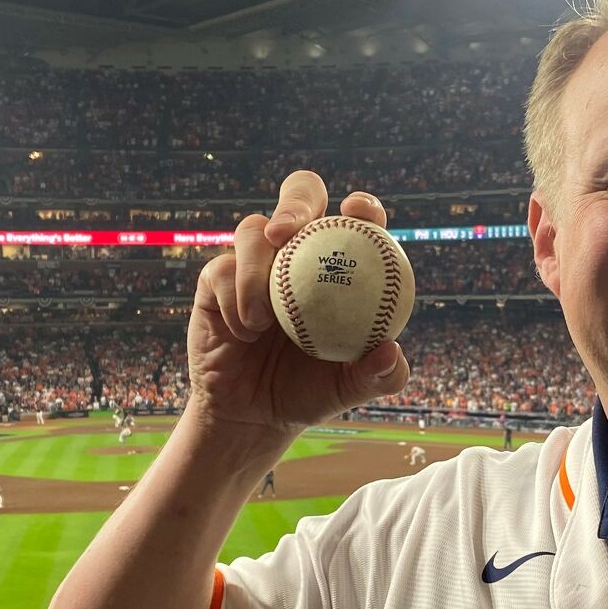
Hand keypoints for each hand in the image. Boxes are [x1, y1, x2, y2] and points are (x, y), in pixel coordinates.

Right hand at [189, 171, 410, 438]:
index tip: (358, 213)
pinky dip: (233, 300)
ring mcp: (254, 261)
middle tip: (289, 229)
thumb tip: (391, 350)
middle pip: (300, 194)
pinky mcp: (216, 278)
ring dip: (256, 270)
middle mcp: (297, 251)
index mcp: (339, 263)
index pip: (356, 219)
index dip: (363, 206)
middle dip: (297, 200)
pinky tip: (245, 332)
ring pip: (252, 230)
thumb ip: (381, 374)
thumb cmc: (310, 392)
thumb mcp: (351, 388)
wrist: (254, 415)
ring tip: (263, 319)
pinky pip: (221, 269)